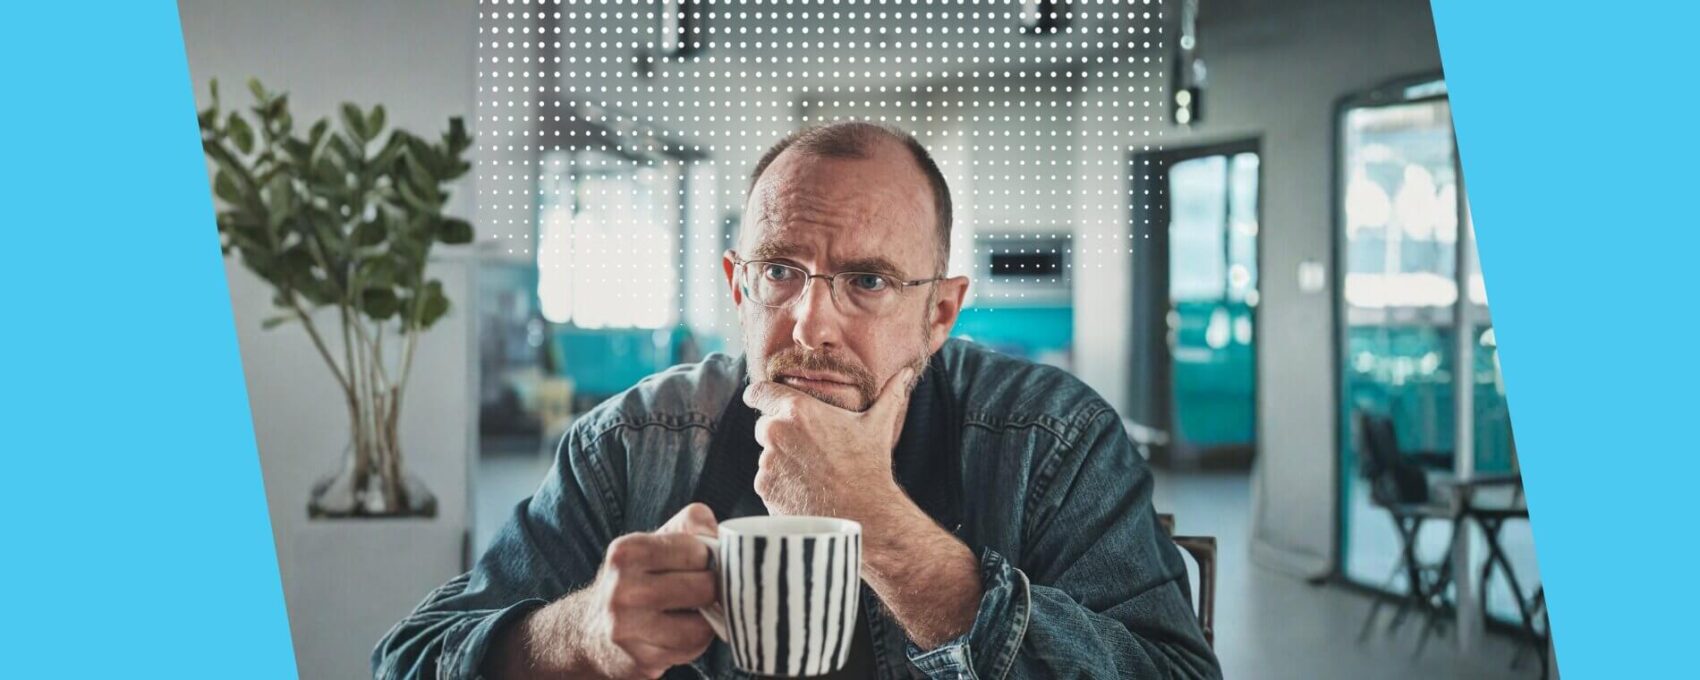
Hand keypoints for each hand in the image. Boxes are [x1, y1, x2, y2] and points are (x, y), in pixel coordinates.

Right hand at [497, 503, 719, 679]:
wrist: (590, 633)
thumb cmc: (633, 581)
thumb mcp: (652, 542)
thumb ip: (690, 524)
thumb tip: (723, 536)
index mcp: (626, 553)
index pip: (697, 551)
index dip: (707, 558)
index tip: (698, 564)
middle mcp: (623, 590)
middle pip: (705, 586)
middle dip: (712, 588)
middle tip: (700, 590)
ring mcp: (629, 628)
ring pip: (702, 624)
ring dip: (706, 619)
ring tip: (690, 612)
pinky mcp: (641, 659)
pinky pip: (692, 648)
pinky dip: (695, 641)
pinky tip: (678, 633)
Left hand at [743, 367, 914, 519]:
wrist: (863, 513)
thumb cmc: (870, 466)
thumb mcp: (878, 425)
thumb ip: (888, 395)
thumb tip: (907, 374)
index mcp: (797, 410)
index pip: (759, 392)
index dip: (760, 396)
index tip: (759, 399)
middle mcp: (775, 432)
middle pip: (764, 426)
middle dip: (780, 435)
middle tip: (808, 450)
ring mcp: (767, 462)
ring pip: (766, 455)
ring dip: (780, 461)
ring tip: (811, 474)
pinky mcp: (765, 488)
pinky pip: (766, 480)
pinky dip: (779, 484)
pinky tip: (805, 490)